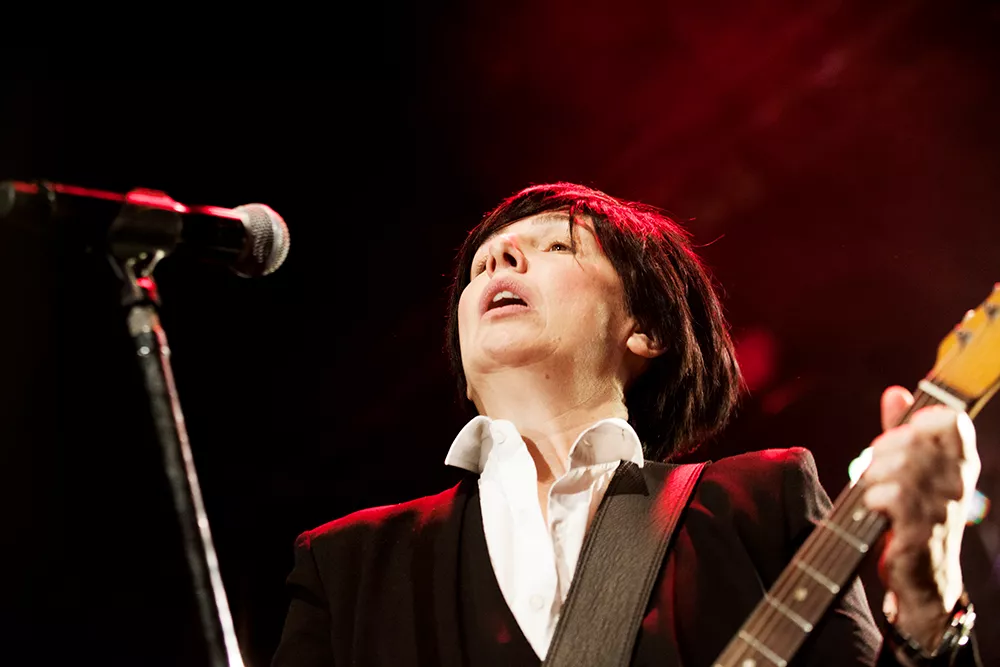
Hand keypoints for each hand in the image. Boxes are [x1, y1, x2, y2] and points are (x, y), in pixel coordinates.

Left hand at [862, 386, 980, 651]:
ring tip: (871, 488)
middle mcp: (957, 484)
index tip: (903, 433)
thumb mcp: (907, 469)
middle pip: (918, 440)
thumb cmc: (914, 518)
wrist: (922, 580)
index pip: (953, 421)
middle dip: (885, 447)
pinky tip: (872, 507)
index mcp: (958, 465)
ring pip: (905, 467)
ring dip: (876, 473)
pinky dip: (875, 497)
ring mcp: (942, 509)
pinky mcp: (922, 534)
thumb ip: (901, 430)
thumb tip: (895, 391)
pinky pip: (897, 499)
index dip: (921, 419)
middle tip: (874, 464)